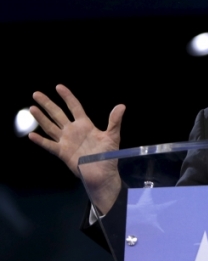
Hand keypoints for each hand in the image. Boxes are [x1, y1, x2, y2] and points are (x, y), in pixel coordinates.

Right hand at [28, 85, 124, 213]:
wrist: (103, 173)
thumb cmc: (108, 155)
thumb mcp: (112, 136)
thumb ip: (114, 121)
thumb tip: (121, 106)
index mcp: (85, 125)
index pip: (74, 107)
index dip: (67, 96)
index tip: (59, 87)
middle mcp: (73, 131)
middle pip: (58, 114)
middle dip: (48, 104)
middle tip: (36, 94)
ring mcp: (66, 141)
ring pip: (51, 127)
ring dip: (41, 118)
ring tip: (32, 108)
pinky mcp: (62, 153)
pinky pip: (50, 145)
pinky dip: (41, 141)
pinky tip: (32, 135)